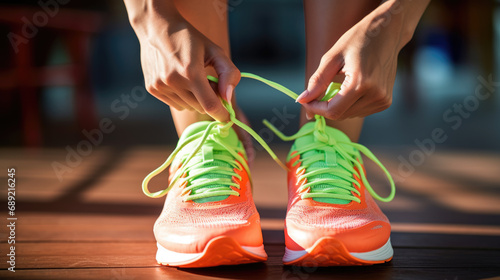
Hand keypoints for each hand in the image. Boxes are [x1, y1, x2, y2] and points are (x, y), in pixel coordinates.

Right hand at [129, 5, 239, 121]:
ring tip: (192, 78)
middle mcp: (173, 81)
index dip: (222, 115)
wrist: (157, 28)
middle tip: (208, 82)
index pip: (210, 106)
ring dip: (195, 99)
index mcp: (191, 72)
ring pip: (188, 107)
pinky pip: (176, 105)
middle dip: (209, 100)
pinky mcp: (152, 88)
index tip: (228, 118)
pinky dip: (183, 98)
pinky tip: (179, 80)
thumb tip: (228, 98)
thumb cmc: (190, 39)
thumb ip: (228, 74)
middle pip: (201, 107)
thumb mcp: (215, 51)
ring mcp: (160, 86)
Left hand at [296, 1, 419, 119]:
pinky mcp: (385, 101)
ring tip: (340, 84)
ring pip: (350, 115)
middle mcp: (375, 94)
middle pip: (341, 115)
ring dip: (338, 106)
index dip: (316, 109)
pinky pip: (360, 111)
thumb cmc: (357, 40)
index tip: (306, 101)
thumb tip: (302, 101)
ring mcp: (382, 100)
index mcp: (361, 83)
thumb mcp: (332, 57)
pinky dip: (350, 104)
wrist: (388, 32)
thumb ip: (317, 81)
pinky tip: (352, 87)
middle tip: (318, 93)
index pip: (333, 111)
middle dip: (325, 108)